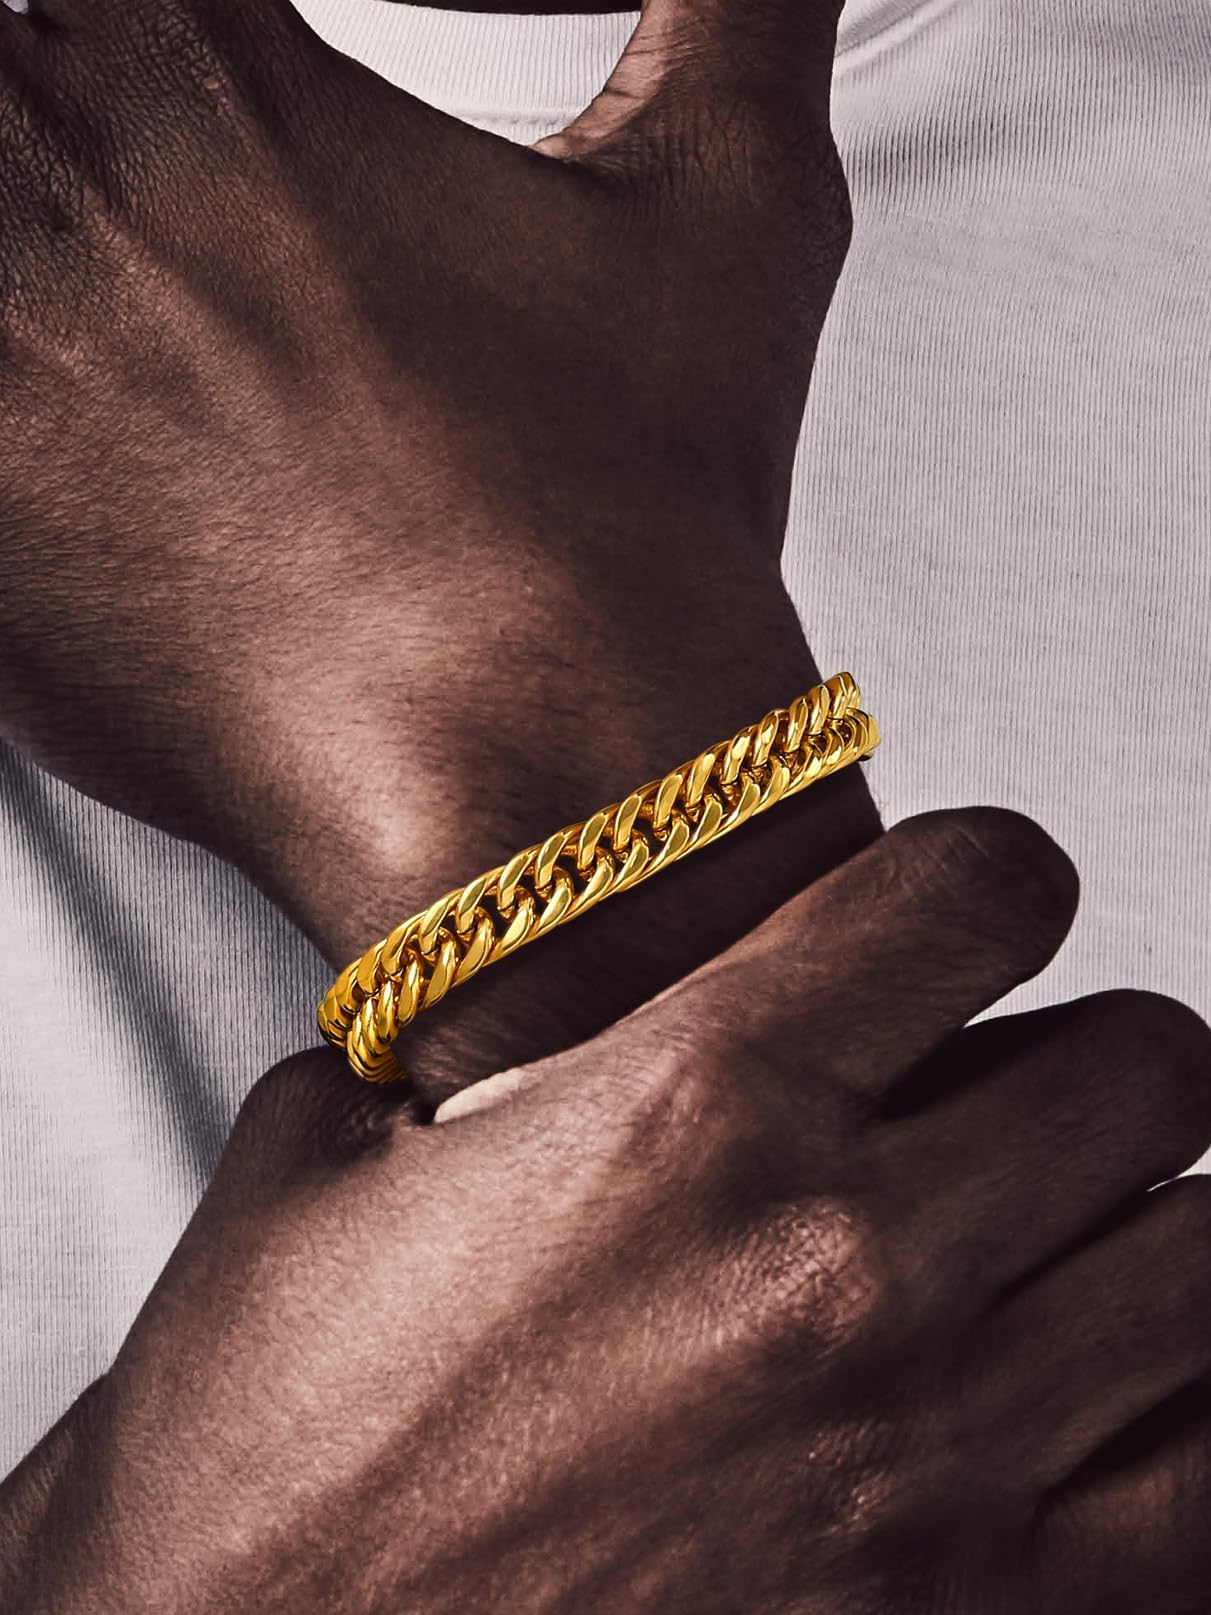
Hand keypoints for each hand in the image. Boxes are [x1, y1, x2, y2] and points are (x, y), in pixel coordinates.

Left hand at [0, 0, 877, 1100]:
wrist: (551, 782)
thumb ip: (741, 3)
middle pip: (8, 96)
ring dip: (28, 274)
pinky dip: (18, 423)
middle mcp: (55, 193)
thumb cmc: (624, 526)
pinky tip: (112, 472)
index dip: (167, 54)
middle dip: (83, 156)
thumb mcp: (743, 205)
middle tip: (204, 278)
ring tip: (145, 366)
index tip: (225, 140)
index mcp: (215, 67)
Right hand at [10, 807, 1210, 1613]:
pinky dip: (1169, 1421)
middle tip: (1011, 1094)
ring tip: (1060, 1252)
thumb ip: (477, 1060)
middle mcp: (843, 1269)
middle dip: (1095, 1056)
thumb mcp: (320, 1179)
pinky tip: (1080, 1409)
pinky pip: (1202, 1496)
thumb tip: (542, 1027)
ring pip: (1209, 1266)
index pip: (976, 892)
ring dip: (1151, 1235)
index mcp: (686, 1108)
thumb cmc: (263, 1462)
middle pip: (1151, 1066)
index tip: (964, 914)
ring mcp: (935, 1470)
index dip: (987, 879)